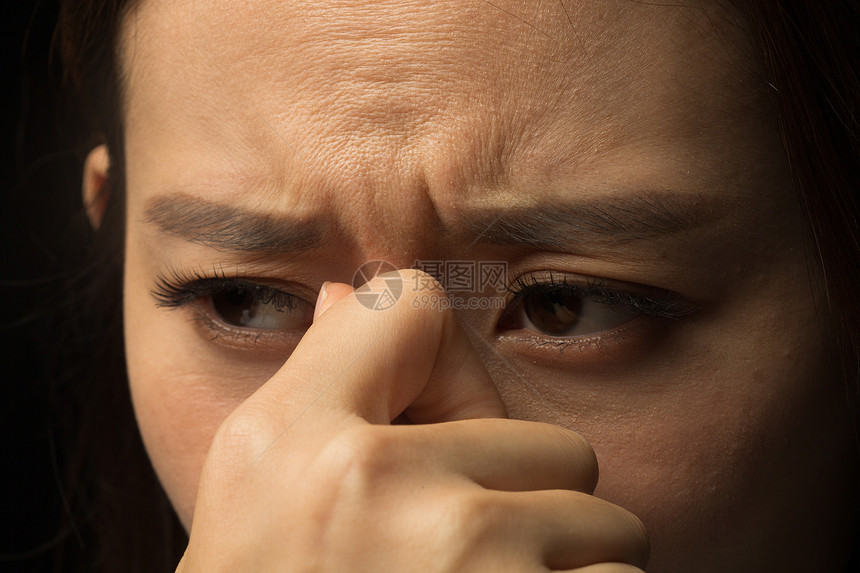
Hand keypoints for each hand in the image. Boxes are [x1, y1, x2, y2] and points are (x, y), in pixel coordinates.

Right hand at [176, 271, 648, 571]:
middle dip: (526, 507)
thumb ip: (321, 380)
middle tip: (461, 569)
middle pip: (553, 445)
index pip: (414, 310)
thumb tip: (358, 293)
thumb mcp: (256, 489)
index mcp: (302, 443)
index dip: (433, 366)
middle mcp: (381, 489)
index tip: (427, 426)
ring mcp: (470, 569)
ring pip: (608, 530)